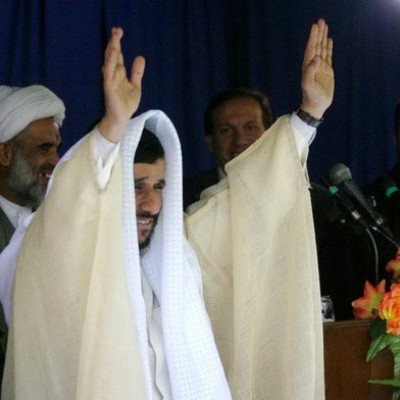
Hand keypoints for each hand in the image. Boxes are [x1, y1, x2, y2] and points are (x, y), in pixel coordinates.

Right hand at [98, 27, 145, 141]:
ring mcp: (110, 80)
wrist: (121, 119)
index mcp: (119, 73)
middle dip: (114, 43)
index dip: (117, 44)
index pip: (117, 56)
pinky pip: (109, 73)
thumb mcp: (135, 86)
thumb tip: (140, 57)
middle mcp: (113, 74)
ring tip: (115, 37)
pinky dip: (111, 63)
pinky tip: (113, 53)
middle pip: (113, 56)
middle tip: (117, 29)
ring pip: (110, 62)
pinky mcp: (108, 87)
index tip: (118, 32)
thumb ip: (137, 73)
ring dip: (112, 49)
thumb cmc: (126, 104)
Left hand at [300, 19, 333, 118]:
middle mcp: (314, 65)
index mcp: (308, 66)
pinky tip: (329, 40)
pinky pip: (328, 56)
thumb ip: (310, 71)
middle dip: (318, 34)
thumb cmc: (311, 96)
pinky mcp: (328, 71)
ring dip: (323, 38)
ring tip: (325, 26)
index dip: (313, 38)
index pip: (311, 49)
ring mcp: (321, 67)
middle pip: (316, 46)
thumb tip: (316, 58)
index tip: (315, 26)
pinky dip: (328, 47)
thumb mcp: (308, 85)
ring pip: (322, 49)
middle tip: (320, 21)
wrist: (316, 106)